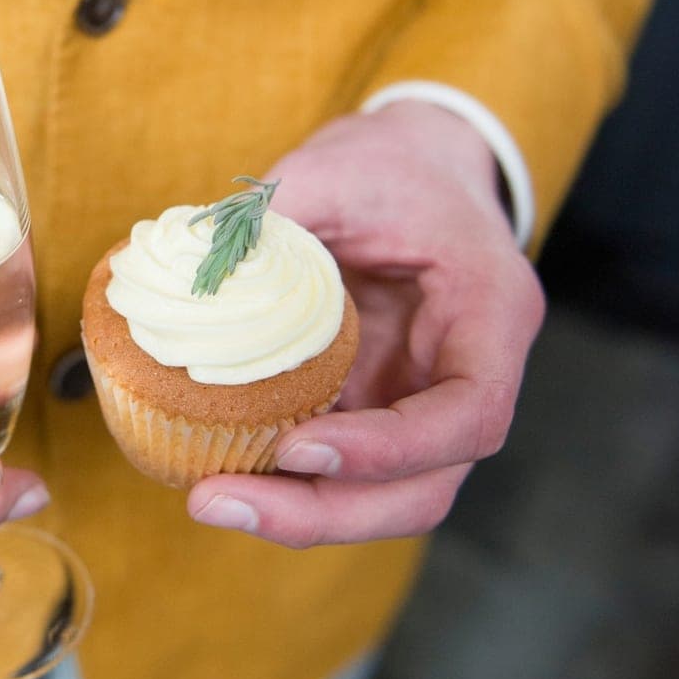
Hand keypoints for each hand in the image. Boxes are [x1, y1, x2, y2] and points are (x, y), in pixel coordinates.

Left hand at [187, 103, 544, 546]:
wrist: (415, 168)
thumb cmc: (390, 164)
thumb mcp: (337, 165)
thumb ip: (274, 214)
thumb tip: (185, 267)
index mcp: (492, 313)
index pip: (469, 414)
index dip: (389, 450)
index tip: (298, 447)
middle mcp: (472, 377)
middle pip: (425, 488)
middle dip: (323, 512)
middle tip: (218, 502)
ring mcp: (425, 408)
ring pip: (385, 500)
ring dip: (300, 513)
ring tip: (208, 499)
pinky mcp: (379, 416)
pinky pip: (343, 473)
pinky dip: (285, 485)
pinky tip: (216, 474)